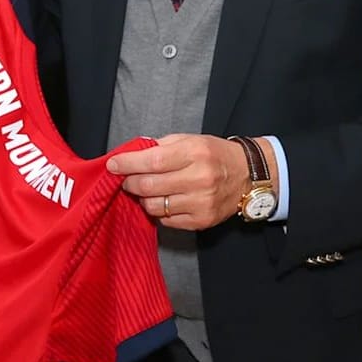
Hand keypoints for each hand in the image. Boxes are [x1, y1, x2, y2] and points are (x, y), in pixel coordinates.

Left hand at [106, 134, 249, 230]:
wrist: (248, 175)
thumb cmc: (213, 154)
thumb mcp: (188, 140)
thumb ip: (158, 147)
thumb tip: (128, 156)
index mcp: (194, 153)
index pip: (152, 161)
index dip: (127, 164)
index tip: (113, 164)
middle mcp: (199, 179)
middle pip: (149, 186)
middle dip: (130, 182)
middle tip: (126, 178)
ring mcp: (201, 203)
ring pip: (154, 206)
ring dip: (143, 198)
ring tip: (147, 189)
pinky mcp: (202, 221)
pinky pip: (166, 220)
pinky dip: (159, 210)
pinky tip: (165, 200)